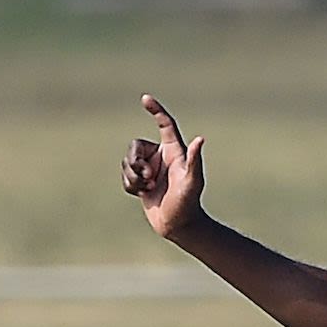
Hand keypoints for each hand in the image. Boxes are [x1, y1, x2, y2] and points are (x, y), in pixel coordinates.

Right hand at [121, 95, 205, 239]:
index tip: (145, 99)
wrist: (179, 227)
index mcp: (173, 151)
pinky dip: (131, 185)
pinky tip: (143, 194)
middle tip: (149, 177)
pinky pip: (125, 176)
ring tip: (148, 189)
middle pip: (135, 146)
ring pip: (127, 161)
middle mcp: (160, 157)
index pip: (165, 124)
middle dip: (136, 161)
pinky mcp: (140, 181)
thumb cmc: (189, 204)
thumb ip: (194, 161)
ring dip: (134, 177)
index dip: (156, 110)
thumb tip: (200, 139)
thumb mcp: (192, 182)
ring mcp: (149, 168)